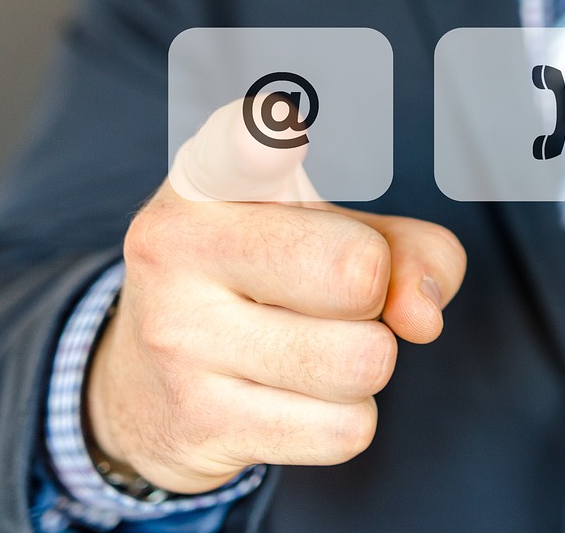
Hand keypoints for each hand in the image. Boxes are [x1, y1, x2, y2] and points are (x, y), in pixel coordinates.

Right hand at [85, 101, 465, 493]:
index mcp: (209, 179)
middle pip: (357, 272)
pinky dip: (345, 420)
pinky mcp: (198, 422)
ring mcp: (179, 338)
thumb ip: (410, 248)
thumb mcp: (330, 234)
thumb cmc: (263, 283)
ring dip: (364, 364)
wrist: (142, 386)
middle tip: (334, 298)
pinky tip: (293, 399)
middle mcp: (178, 246)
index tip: (275, 133)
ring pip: (362, 361)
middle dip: (374, 295)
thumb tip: (422, 316)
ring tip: (312, 349)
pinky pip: (344, 430)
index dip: (265, 139)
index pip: (237, 146)